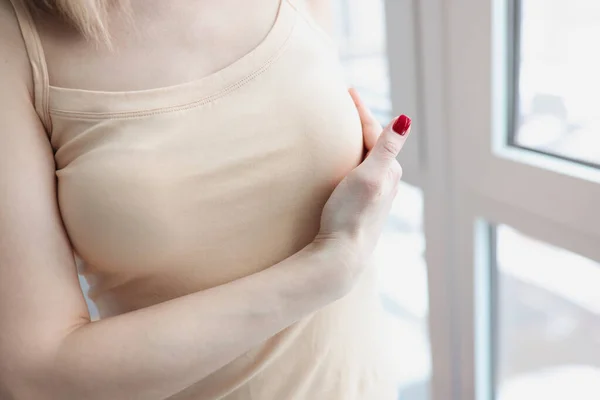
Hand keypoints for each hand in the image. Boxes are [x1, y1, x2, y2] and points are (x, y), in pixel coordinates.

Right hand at [313, 89, 411, 289]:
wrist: (342, 254)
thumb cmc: (352, 214)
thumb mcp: (370, 176)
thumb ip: (385, 148)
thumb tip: (405, 118)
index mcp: (388, 169)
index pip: (374, 130)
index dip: (360, 109)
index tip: (348, 91)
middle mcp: (386, 181)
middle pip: (373, 142)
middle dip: (362, 122)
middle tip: (348, 104)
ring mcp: (376, 194)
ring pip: (368, 158)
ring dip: (359, 141)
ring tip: (347, 130)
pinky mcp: (363, 205)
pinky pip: (361, 172)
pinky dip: (354, 159)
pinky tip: (347, 165)